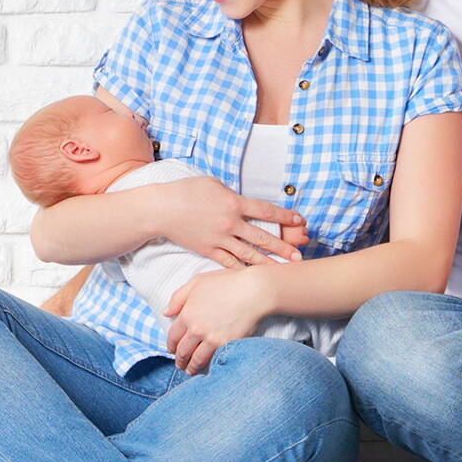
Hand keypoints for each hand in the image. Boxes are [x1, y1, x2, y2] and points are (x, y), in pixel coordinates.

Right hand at [157, 176, 305, 268]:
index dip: (285, 216)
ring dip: (268, 262)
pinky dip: (243, 270)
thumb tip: (245, 202)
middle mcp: (230, 223)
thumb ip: (233, 195)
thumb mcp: (214, 184)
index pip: (266, 211)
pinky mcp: (208, 250)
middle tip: (299, 256)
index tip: (300, 220)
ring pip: (249, 254)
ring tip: (283, 270)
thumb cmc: (187, 191)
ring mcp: (219, 239)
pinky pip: (229, 263)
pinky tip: (254, 277)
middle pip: (262, 237)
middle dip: (283, 247)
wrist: (161, 209)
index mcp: (234, 203)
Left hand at [164, 263, 277, 374]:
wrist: (254, 290)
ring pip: (196, 359)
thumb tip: (166, 313)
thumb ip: (178, 297)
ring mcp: (211, 338)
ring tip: (191, 370)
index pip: (173, 336)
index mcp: (187, 313)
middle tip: (180, 364)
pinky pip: (213, 359)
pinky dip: (208, 366)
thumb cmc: (227, 282)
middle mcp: (196, 329)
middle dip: (179, 360)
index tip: (172, 349)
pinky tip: (207, 367)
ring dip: (191, 367)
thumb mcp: (198, 281)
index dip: (170, 345)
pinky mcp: (226, 344)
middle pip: (182, 351)